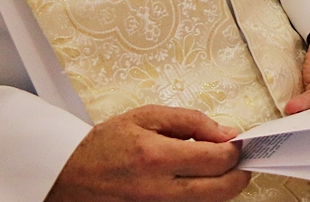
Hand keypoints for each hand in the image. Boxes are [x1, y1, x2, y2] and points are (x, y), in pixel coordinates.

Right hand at [45, 106, 247, 201]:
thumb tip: (226, 133)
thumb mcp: (147, 117)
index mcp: (157, 157)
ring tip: (217, 167)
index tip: (239, 142)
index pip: (217, 160)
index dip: (237, 150)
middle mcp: (159, 190)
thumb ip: (191, 121)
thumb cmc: (106, 143)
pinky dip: (203, 196)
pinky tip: (198, 180)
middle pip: (222, 191)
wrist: (69, 175)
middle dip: (240, 173)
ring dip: (223, 186)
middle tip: (240, 159)